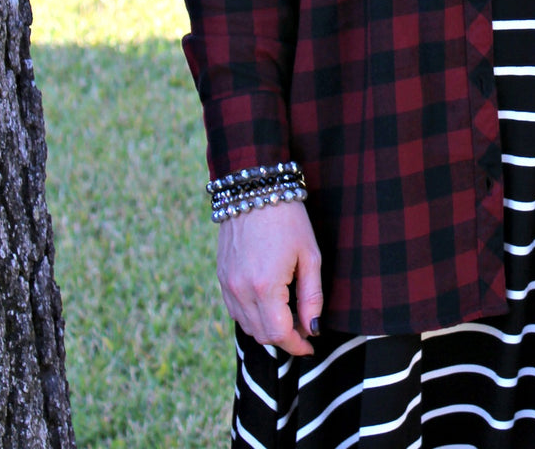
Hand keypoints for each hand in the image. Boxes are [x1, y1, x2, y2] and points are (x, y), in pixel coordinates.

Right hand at [217, 201, 323, 354]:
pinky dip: (252, 315)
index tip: (311, 345)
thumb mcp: (309, 256)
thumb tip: (313, 328)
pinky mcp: (221, 276)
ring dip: (267, 328)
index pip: (279, 334)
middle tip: (304, 327)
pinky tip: (268, 302)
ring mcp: (227, 285)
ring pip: (246, 325)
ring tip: (288, 314)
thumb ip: (311, 296)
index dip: (297, 345)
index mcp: (264, 288)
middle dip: (284, 337)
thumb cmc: (288, 219)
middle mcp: (240, 291)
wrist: (254, 189)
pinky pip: (235, 309)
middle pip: (261, 334)